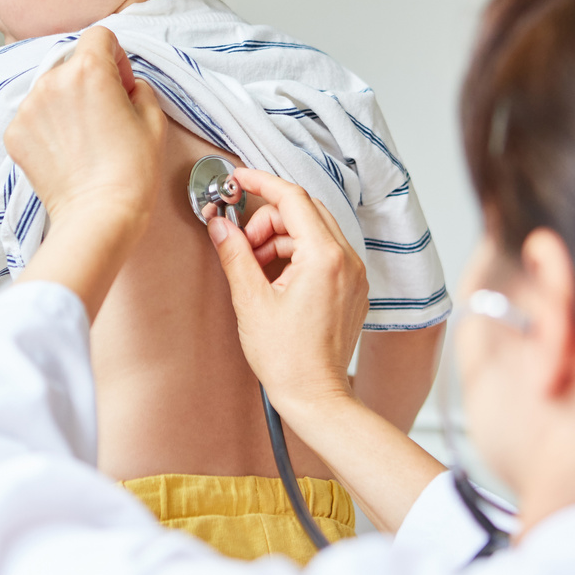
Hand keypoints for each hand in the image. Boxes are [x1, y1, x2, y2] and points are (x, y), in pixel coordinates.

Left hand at [4, 26, 166, 236]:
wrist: (98, 216)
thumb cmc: (131, 173)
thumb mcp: (154, 121)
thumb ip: (140, 89)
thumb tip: (126, 86)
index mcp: (89, 71)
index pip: (99, 36)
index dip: (115, 57)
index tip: (120, 84)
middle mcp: (52, 81)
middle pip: (72, 64)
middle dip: (89, 83)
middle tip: (106, 118)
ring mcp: (28, 108)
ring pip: (50, 91)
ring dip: (66, 105)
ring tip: (85, 141)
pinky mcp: (14, 133)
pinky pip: (33, 117)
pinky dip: (48, 128)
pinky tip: (67, 153)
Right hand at [207, 168, 368, 416]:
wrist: (315, 396)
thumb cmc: (287, 358)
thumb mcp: (250, 301)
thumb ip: (234, 255)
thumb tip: (219, 224)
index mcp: (324, 258)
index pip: (293, 198)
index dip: (262, 182)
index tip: (239, 179)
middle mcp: (347, 260)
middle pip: (304, 211)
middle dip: (267, 220)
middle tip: (242, 245)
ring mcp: (354, 274)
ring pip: (313, 230)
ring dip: (280, 238)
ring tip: (257, 270)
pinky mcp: (353, 287)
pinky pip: (324, 252)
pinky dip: (297, 254)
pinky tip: (276, 280)